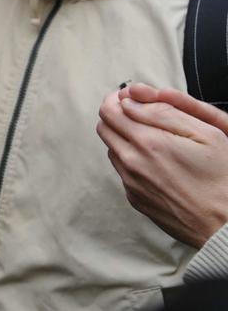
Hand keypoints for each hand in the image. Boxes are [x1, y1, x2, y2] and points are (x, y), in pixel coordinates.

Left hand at [96, 82, 227, 247]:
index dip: (118, 98)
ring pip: (111, 148)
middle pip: (104, 127)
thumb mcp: (204, 133)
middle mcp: (131, 162)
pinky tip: (157, 164)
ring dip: (124, 138)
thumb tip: (129, 99)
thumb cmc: (220, 177)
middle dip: (117, 116)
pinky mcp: (134, 198)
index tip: (131, 98)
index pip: (109, 110)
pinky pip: (122, 171)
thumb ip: (162, 112)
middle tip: (139, 115)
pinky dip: (132, 160)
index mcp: (147, 142)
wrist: (224, 223)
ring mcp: (130, 182)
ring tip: (153, 139)